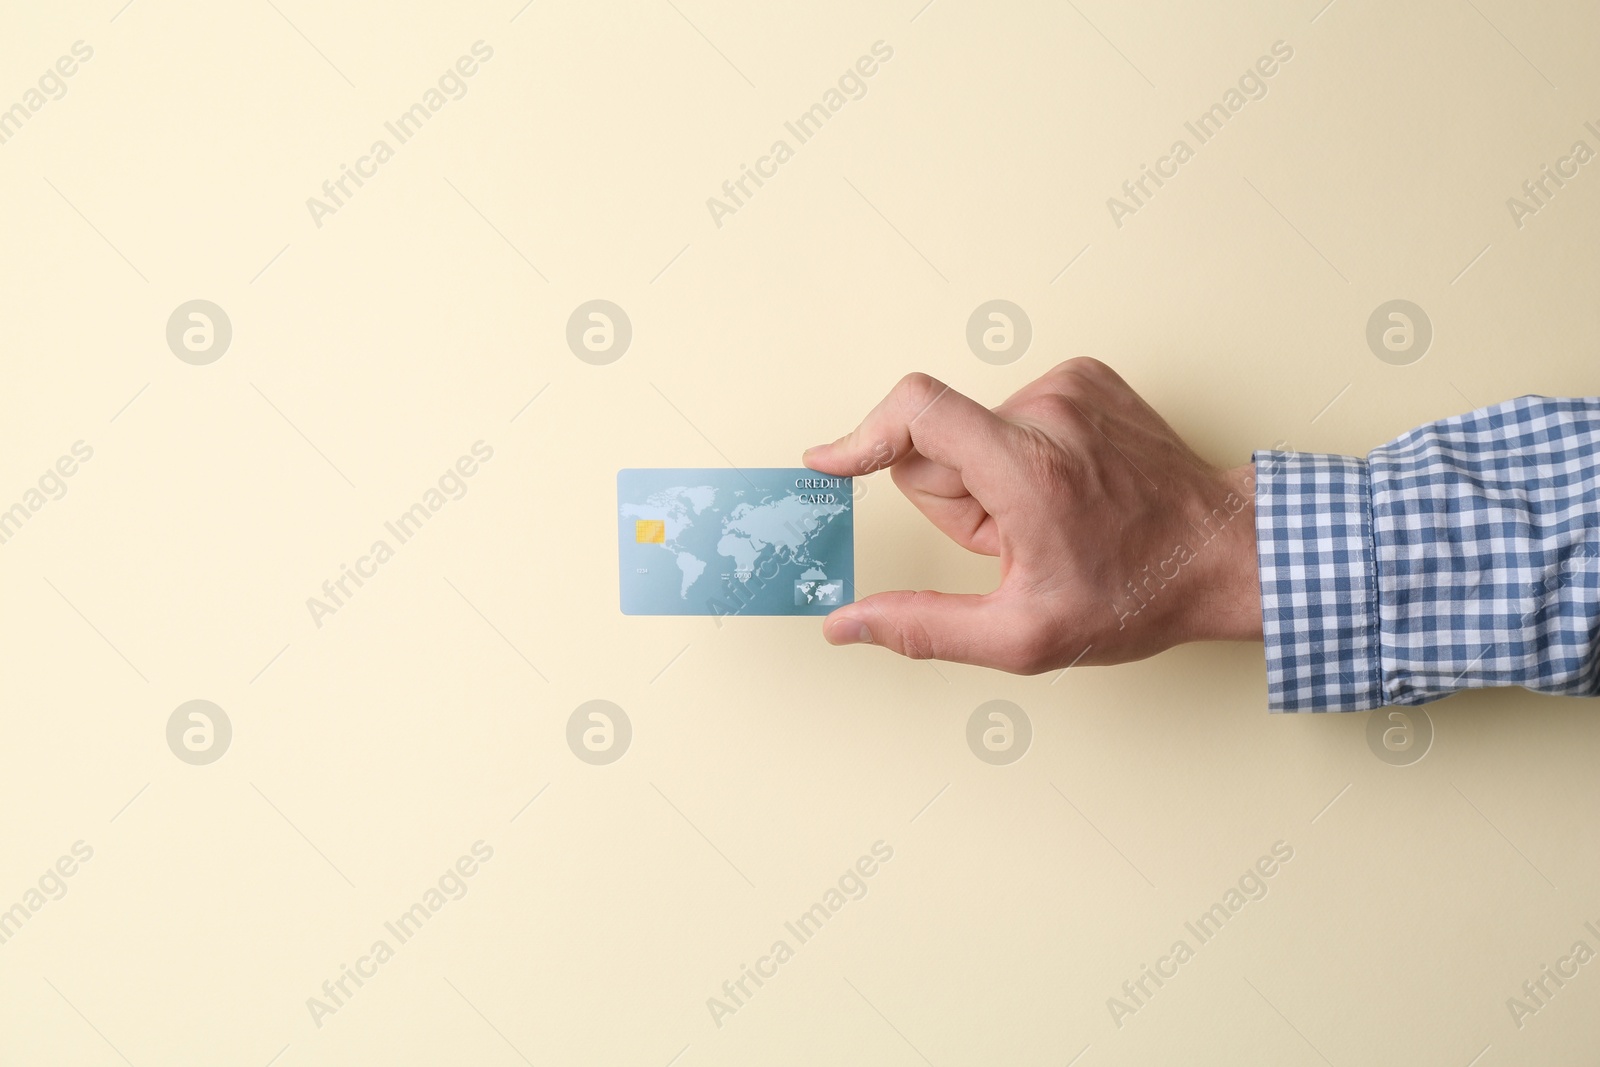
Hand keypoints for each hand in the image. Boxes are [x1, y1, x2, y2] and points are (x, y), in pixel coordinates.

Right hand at [801, 358, 1262, 671]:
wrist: (1224, 553)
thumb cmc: (1137, 594)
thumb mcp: (1024, 637)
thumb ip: (923, 629)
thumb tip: (846, 625)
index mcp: (1028, 470)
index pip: (917, 411)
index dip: (862, 436)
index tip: (830, 463)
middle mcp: (1049, 412)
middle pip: (937, 441)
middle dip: (956, 494)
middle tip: (1012, 538)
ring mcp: (1072, 385)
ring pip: (974, 430)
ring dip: (992, 477)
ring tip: (1050, 515)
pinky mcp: (1087, 375)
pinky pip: (1011, 412)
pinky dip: (1023, 452)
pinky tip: (1068, 486)